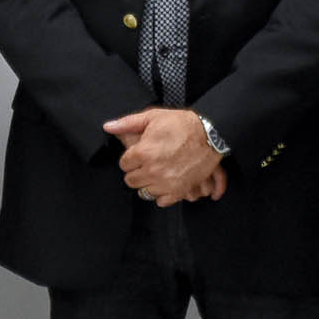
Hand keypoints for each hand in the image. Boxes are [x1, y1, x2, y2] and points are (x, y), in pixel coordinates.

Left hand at [104, 108, 222, 205]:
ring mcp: (165, 183)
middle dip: (137, 171)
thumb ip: (128, 123)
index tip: (138, 155)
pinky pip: (161, 201)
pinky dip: (162, 194)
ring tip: (157, 172)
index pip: (123, 165)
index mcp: (143, 153)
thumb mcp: (153, 117)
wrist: (210, 135)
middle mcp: (152, 171)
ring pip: (144, 192)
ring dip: (148, 183)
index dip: (130, 159)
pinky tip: (165, 183)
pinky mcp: (178, 191)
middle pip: (131, 181)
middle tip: (147, 163)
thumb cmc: (182, 124)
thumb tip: (108, 127)